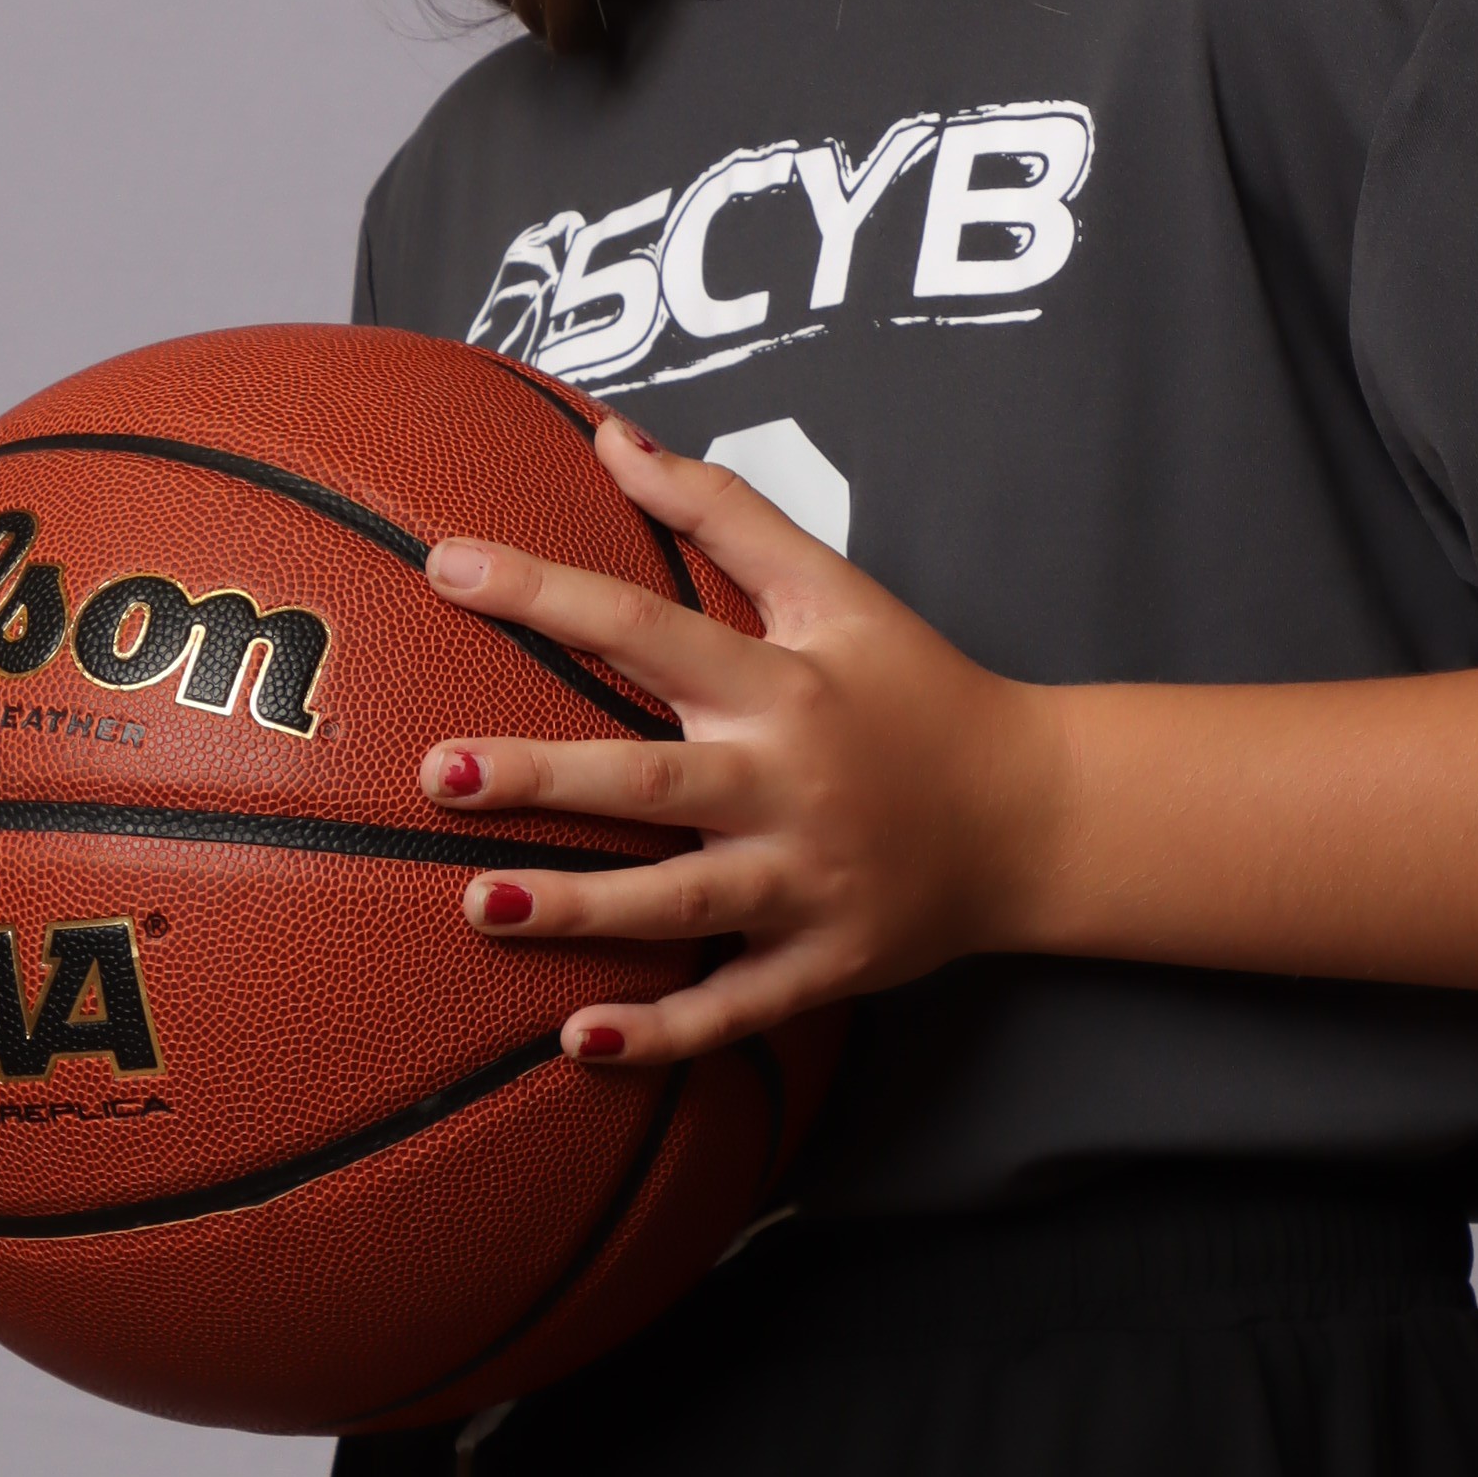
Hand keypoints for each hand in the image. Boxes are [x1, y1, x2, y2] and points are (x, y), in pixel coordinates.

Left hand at [419, 416, 1046, 1066]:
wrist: (1038, 815)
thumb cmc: (918, 691)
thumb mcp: (836, 589)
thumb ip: (722, 515)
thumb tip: (611, 437)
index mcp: (783, 685)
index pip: (650, 626)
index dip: (548, 595)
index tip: (448, 566)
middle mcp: (789, 784)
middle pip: (651, 780)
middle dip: (545, 777)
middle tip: (439, 770)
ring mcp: (808, 884)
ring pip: (682, 902)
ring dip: (580, 907)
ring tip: (478, 903)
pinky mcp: (825, 964)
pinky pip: (736, 1006)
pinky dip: (663, 1031)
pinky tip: (579, 1039)